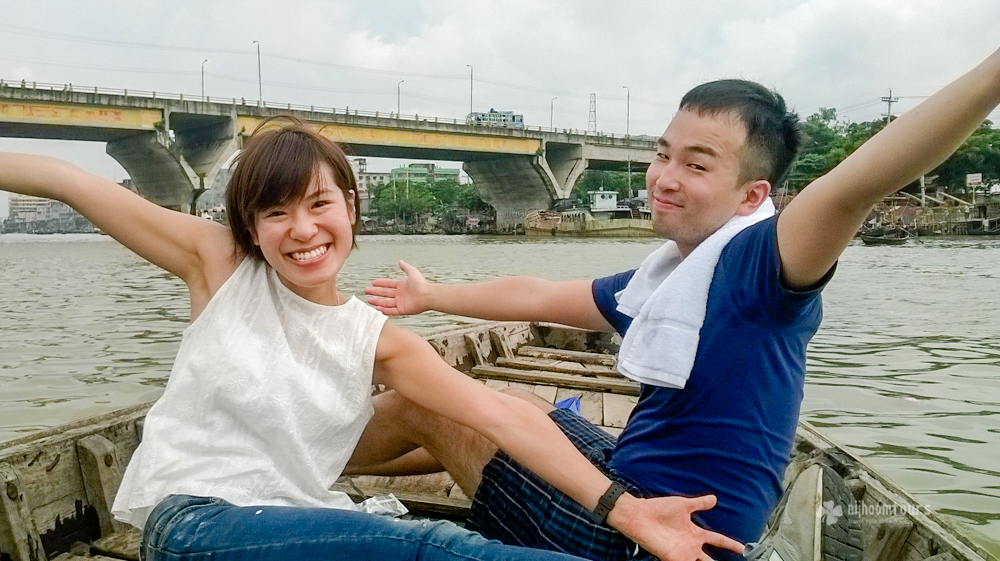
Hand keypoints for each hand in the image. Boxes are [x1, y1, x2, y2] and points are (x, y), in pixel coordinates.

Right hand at [365, 260, 430, 315]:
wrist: (428, 295)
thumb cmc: (421, 284)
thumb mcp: (412, 272)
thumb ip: (406, 267)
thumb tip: (400, 261)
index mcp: (402, 286)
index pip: (388, 284)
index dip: (381, 283)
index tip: (373, 282)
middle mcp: (400, 294)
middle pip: (385, 293)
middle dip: (375, 292)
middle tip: (366, 291)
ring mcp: (401, 302)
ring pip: (386, 302)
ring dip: (377, 301)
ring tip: (369, 300)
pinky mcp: (402, 310)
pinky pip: (391, 311)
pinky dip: (384, 310)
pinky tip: (377, 308)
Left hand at [608, 494, 743, 560]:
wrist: (640, 515)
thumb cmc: (658, 509)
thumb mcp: (683, 505)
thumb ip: (699, 504)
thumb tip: (714, 498)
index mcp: (694, 533)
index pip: (718, 540)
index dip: (731, 544)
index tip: (744, 548)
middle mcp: (690, 545)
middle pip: (710, 558)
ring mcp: (682, 553)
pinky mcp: (672, 557)